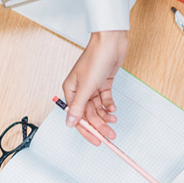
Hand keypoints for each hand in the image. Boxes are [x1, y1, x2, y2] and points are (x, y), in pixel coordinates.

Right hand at [62, 30, 127, 144]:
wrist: (111, 42)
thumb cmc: (95, 58)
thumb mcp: (86, 86)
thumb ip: (78, 107)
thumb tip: (69, 123)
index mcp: (70, 90)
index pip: (76, 117)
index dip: (86, 130)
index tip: (96, 140)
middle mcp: (80, 89)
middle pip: (88, 114)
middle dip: (99, 124)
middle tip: (110, 135)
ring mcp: (92, 86)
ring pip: (97, 108)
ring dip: (105, 116)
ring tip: (114, 122)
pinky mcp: (103, 83)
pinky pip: (104, 99)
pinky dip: (109, 105)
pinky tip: (113, 108)